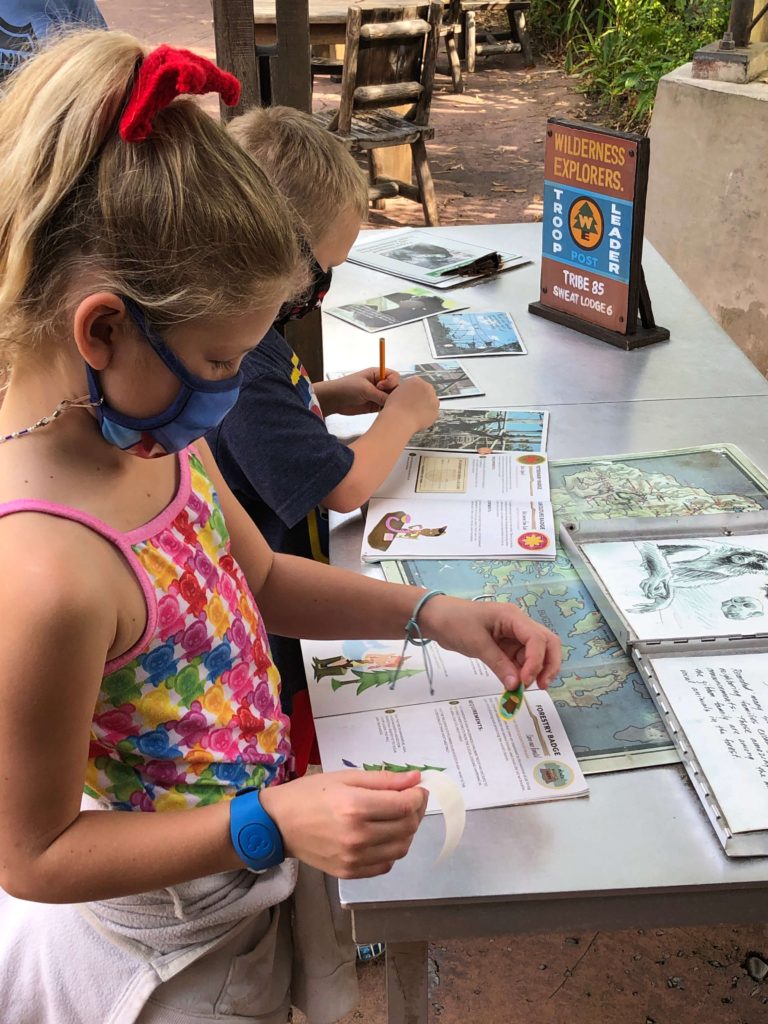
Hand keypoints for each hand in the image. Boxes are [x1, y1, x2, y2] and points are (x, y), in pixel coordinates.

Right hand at [260, 769, 426, 877]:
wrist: (278, 825)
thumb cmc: (309, 794)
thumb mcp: (345, 778)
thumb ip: (383, 779)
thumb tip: (415, 778)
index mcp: (356, 807)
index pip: (405, 805)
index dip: (418, 795)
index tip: (417, 788)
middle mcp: (358, 836)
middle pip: (407, 827)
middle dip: (415, 810)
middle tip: (408, 799)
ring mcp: (354, 858)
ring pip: (401, 848)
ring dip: (406, 831)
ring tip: (396, 817)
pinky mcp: (350, 872)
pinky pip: (386, 865)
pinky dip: (392, 850)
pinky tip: (382, 836)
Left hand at [317, 368, 400, 415]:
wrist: (334, 400)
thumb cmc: (346, 388)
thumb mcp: (365, 389)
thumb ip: (380, 395)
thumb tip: (393, 401)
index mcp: (377, 374)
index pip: (394, 377)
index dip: (391, 382)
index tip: (380, 386)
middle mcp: (379, 384)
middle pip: (395, 389)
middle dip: (392, 394)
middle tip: (382, 398)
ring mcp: (377, 396)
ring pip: (391, 399)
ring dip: (389, 403)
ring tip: (380, 406)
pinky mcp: (374, 406)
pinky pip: (385, 408)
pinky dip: (385, 410)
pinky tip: (381, 411)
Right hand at [381, 375, 438, 433]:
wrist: (400, 419)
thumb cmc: (395, 408)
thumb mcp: (396, 391)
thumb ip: (406, 390)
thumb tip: (410, 394)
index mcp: (416, 380)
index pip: (417, 384)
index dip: (412, 392)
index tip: (409, 398)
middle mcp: (427, 387)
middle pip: (426, 391)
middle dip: (421, 398)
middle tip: (412, 406)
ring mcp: (433, 399)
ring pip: (430, 402)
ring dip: (425, 406)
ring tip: (413, 413)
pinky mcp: (436, 411)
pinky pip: (432, 413)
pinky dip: (427, 415)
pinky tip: (417, 418)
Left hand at [419, 594, 560, 691]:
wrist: (435, 618)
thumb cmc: (454, 622)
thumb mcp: (476, 643)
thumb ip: (499, 664)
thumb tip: (516, 686)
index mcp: (513, 617)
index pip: (537, 638)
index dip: (536, 661)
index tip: (526, 681)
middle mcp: (518, 625)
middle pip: (547, 642)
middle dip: (548, 664)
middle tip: (541, 685)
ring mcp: (513, 635)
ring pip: (535, 653)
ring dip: (533, 670)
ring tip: (522, 688)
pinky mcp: (505, 645)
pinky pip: (520, 659)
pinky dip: (520, 672)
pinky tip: (514, 684)